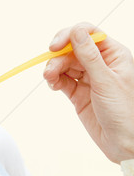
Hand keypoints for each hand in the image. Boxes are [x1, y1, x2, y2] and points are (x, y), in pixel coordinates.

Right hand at [43, 22, 133, 162]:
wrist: (123, 143)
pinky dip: (55, 80)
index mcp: (114, 55)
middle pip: (73, 49)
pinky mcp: (79, 94)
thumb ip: (89, 56)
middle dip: (59, 57)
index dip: (71, 36)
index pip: (89, 34)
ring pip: (66, 65)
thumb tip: (76, 32)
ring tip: (49, 79)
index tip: (56, 46)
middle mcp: (101, 64)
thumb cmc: (124, 112)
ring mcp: (89, 79)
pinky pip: (63, 81)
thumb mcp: (106, 81)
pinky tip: (53, 84)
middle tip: (50, 70)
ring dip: (54, 69)